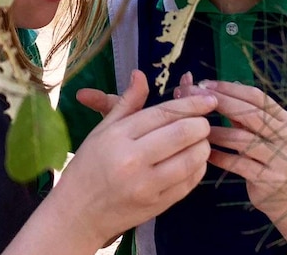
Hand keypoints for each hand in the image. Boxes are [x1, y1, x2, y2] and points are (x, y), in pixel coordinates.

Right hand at [56, 70, 216, 244]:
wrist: (79, 213)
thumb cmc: (89, 166)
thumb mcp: (102, 130)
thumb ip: (127, 103)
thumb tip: (141, 74)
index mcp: (118, 137)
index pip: (163, 114)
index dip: (191, 104)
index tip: (208, 99)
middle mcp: (133, 160)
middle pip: (182, 134)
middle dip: (201, 123)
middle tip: (204, 120)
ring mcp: (147, 186)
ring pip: (192, 159)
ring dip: (203, 145)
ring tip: (200, 139)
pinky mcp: (158, 206)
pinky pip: (190, 182)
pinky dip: (199, 167)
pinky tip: (194, 159)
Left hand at [194, 80, 286, 211]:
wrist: (285, 196)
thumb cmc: (265, 158)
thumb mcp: (257, 132)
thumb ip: (240, 112)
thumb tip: (214, 86)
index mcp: (284, 119)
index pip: (256, 96)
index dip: (230, 89)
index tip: (204, 84)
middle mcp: (286, 136)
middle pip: (250, 114)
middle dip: (220, 103)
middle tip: (194, 98)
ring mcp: (281, 158)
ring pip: (243, 140)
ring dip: (216, 132)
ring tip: (194, 128)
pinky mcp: (269, 178)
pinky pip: (239, 164)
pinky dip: (220, 156)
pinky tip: (204, 153)